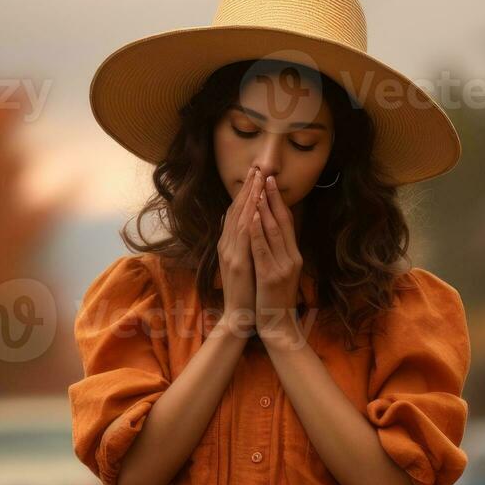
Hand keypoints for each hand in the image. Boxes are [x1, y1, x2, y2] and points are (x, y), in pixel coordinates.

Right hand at [217, 165, 260, 335]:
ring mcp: (231, 254)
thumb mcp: (241, 263)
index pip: (237, 212)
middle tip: (257, 167)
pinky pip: (243, 239)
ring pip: (240, 220)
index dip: (246, 192)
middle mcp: (227, 246)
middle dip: (248, 188)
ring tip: (257, 179)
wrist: (239, 317)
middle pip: (236, 210)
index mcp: (229, 245)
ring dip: (249, 198)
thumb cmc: (244, 292)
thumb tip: (237, 222)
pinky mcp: (237, 265)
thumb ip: (238, 243)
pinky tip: (253, 207)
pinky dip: (248, 221)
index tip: (255, 174)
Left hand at [248, 173, 302, 343]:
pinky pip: (262, 249)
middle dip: (272, 197)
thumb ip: (276, 251)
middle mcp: (291, 257)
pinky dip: (256, 232)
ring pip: (272, 232)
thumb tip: (266, 229)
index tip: (269, 182)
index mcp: (294, 255)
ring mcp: (282, 266)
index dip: (278, 201)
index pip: (287, 222)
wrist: (277, 325)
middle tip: (265, 176)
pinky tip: (250, 218)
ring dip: (264, 209)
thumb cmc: (274, 299)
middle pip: (281, 222)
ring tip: (258, 189)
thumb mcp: (279, 271)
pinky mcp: (270, 276)